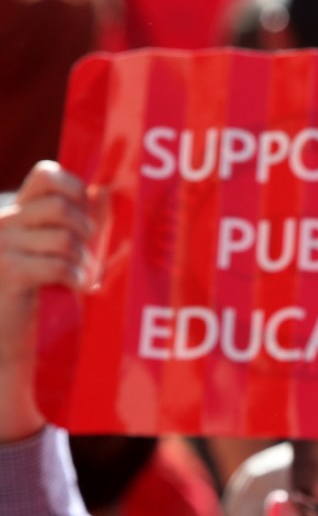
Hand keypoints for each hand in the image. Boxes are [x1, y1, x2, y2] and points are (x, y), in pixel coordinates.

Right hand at [0, 162, 97, 441]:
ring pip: (63, 237)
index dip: (74, 187)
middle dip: (85, 231)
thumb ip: (74, 225)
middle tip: (86, 256)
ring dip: (81, 260)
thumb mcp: (54, 253)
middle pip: (61, 207)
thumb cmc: (40, 296)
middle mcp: (4, 223)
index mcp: (17, 212)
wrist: (7, 342)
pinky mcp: (6, 272)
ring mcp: (1, 246)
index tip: (89, 212)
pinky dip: (73, 278)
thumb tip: (109, 194)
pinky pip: (56, 264)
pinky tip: (73, 289)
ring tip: (80, 277)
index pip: (46, 173)